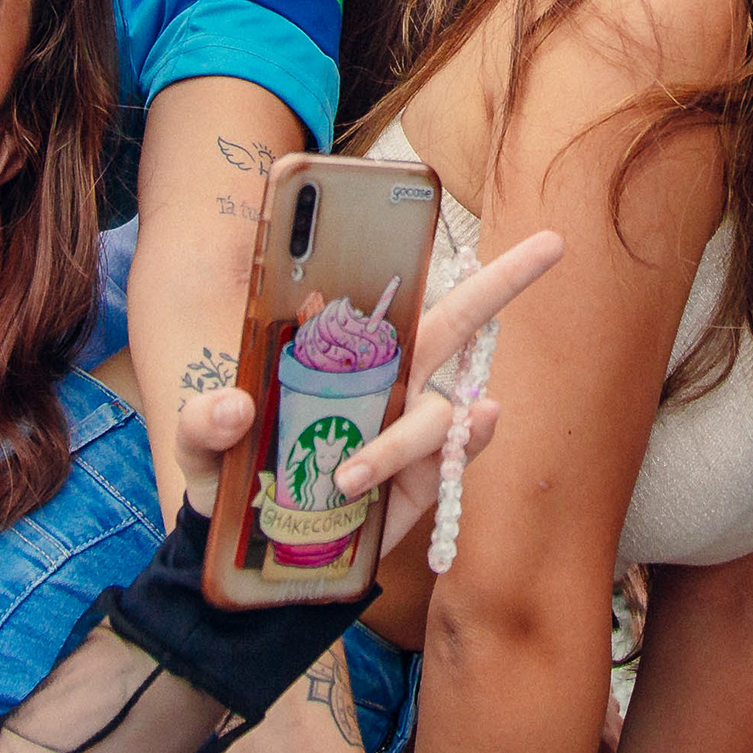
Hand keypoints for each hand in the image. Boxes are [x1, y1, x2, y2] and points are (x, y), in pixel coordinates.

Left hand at [169, 228, 562, 554]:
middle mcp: (387, 382)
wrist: (248, 557)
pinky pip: (453, 458)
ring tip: (345, 477)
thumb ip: (204, 422)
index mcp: (340, 354)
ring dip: (397, 440)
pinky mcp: (419, 485)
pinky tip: (468, 433)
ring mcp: (407, 431)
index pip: (387, 295)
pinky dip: (466, 447)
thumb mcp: (199, 443)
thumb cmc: (231, 478)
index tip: (435, 195)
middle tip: (553, 245)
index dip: (413, 248)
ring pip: (435, 412)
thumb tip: (235, 406)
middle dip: (506, 282)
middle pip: (458, 324)